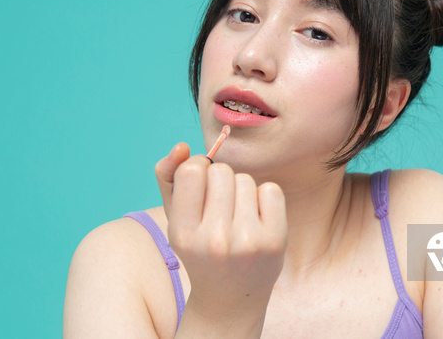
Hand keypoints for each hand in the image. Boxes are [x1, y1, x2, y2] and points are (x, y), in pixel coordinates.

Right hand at [155, 143, 287, 327]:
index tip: (199, 185)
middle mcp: (215, 240)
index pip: (191, 171)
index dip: (197, 169)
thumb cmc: (200, 248)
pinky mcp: (275, 241)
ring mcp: (247, 242)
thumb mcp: (175, 217)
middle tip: (219, 207)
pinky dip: (264, 198)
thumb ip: (168, 175)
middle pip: (221, 171)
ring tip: (236, 216)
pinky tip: (256, 219)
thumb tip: (182, 146)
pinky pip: (270, 190)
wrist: (230, 297)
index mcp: (183, 234)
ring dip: (241, 190)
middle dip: (219, 181)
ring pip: (245, 179)